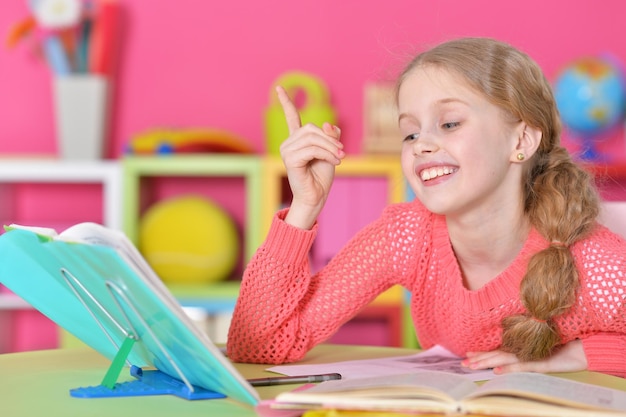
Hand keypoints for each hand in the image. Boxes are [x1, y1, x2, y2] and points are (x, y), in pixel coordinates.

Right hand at [276, 86, 344, 228]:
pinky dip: (327, 154)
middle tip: (342, 152)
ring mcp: (287, 151)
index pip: (291, 117)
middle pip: (312, 128)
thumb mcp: (331, 151)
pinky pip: (312, 149)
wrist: (316, 197)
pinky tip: (335, 162)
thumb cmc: (322, 176)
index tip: (279, 87)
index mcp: (297, 140)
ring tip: (340, 158)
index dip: (285, 102)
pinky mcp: (290, 160)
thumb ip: (330, 135)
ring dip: (331, 148)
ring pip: (313, 139)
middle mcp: (289, 143)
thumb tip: (326, 124)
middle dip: (330, 139)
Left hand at [461, 339, 587, 373]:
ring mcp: (532, 355)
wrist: (584, 348)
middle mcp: (524, 350)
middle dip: (479, 358)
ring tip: (472, 365)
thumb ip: (527, 355)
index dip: (483, 353)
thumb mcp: (542, 354)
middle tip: (462, 363)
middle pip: (497, 355)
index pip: (498, 351)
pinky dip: (509, 369)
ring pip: (504, 359)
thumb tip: (509, 361)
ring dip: (487, 362)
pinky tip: (496, 372)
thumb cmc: (563, 347)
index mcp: (523, 349)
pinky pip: (522, 366)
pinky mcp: (541, 362)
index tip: (467, 355)